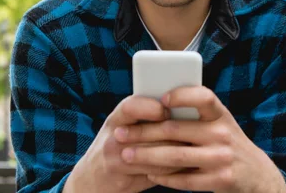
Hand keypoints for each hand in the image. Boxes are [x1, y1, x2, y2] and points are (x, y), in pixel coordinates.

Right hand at [64, 95, 182, 192]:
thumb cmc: (116, 148)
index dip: (151, 107)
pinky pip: (156, 172)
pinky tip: (183, 167)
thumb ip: (145, 120)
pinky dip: (173, 170)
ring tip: (193, 150)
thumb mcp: (123, 128)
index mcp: (117, 117)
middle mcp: (113, 135)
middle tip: (193, 133)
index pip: (131, 106)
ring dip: (179, 153)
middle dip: (175, 133)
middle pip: (150, 132)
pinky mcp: (122, 176)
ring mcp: (116, 156)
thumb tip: (183, 111)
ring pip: (157, 153)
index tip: (167, 110)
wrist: (92, 179)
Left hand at [115, 86, 285, 192]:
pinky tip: (149, 174)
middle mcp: (222, 133)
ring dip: (146, 156)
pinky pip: (185, 180)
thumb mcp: (217, 122)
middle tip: (118, 134)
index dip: (182, 96)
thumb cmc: (225, 141)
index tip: (161, 99)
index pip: (204, 97)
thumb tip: (152, 102)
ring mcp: (222, 158)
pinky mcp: (221, 180)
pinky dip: (164, 177)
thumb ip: (193, 114)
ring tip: (126, 155)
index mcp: (220, 114)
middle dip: (142, 132)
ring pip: (175, 156)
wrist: (256, 174)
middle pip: (175, 130)